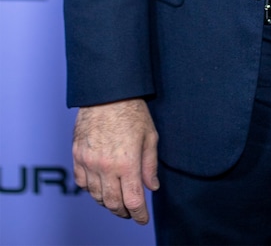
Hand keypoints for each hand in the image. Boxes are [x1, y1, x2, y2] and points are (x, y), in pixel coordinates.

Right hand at [72, 98, 158, 223]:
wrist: (107, 91)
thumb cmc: (132, 110)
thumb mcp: (150, 135)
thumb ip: (150, 164)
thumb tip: (152, 187)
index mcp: (127, 163)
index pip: (133, 200)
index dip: (139, 215)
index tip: (143, 219)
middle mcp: (106, 166)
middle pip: (112, 203)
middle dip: (123, 212)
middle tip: (129, 212)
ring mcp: (89, 162)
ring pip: (96, 195)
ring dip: (107, 202)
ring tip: (116, 200)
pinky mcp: (77, 155)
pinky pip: (81, 182)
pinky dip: (90, 189)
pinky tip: (99, 186)